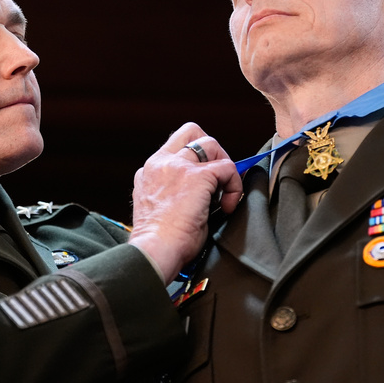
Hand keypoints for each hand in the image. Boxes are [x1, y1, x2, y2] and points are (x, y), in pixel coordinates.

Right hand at [128, 123, 243, 284]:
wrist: (155, 251)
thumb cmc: (159, 242)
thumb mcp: (158, 207)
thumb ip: (173, 191)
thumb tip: (203, 193)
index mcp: (149, 171)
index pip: (175, 146)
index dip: (195, 158)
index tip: (205, 181)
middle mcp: (161, 163)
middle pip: (192, 132)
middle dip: (211, 150)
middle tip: (217, 178)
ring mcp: (178, 166)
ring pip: (211, 144)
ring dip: (224, 167)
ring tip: (224, 194)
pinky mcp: (198, 176)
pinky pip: (227, 167)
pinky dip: (234, 186)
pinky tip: (227, 206)